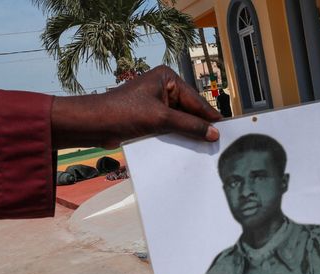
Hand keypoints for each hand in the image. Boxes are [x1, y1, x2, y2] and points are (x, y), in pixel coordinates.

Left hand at [51, 65, 221, 148]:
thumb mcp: (161, 119)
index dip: (209, 117)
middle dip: (200, 127)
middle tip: (217, 143)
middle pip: (189, 110)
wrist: (94, 124)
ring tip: (205, 149)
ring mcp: (157, 103)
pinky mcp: (150, 117)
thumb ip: (189, 126)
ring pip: (181, 121)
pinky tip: (188, 149)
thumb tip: (213, 133)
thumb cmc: (122, 113)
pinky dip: (178, 137)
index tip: (225, 130)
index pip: (195, 100)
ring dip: (189, 134)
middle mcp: (164, 88)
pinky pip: (170, 128)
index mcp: (168, 78)